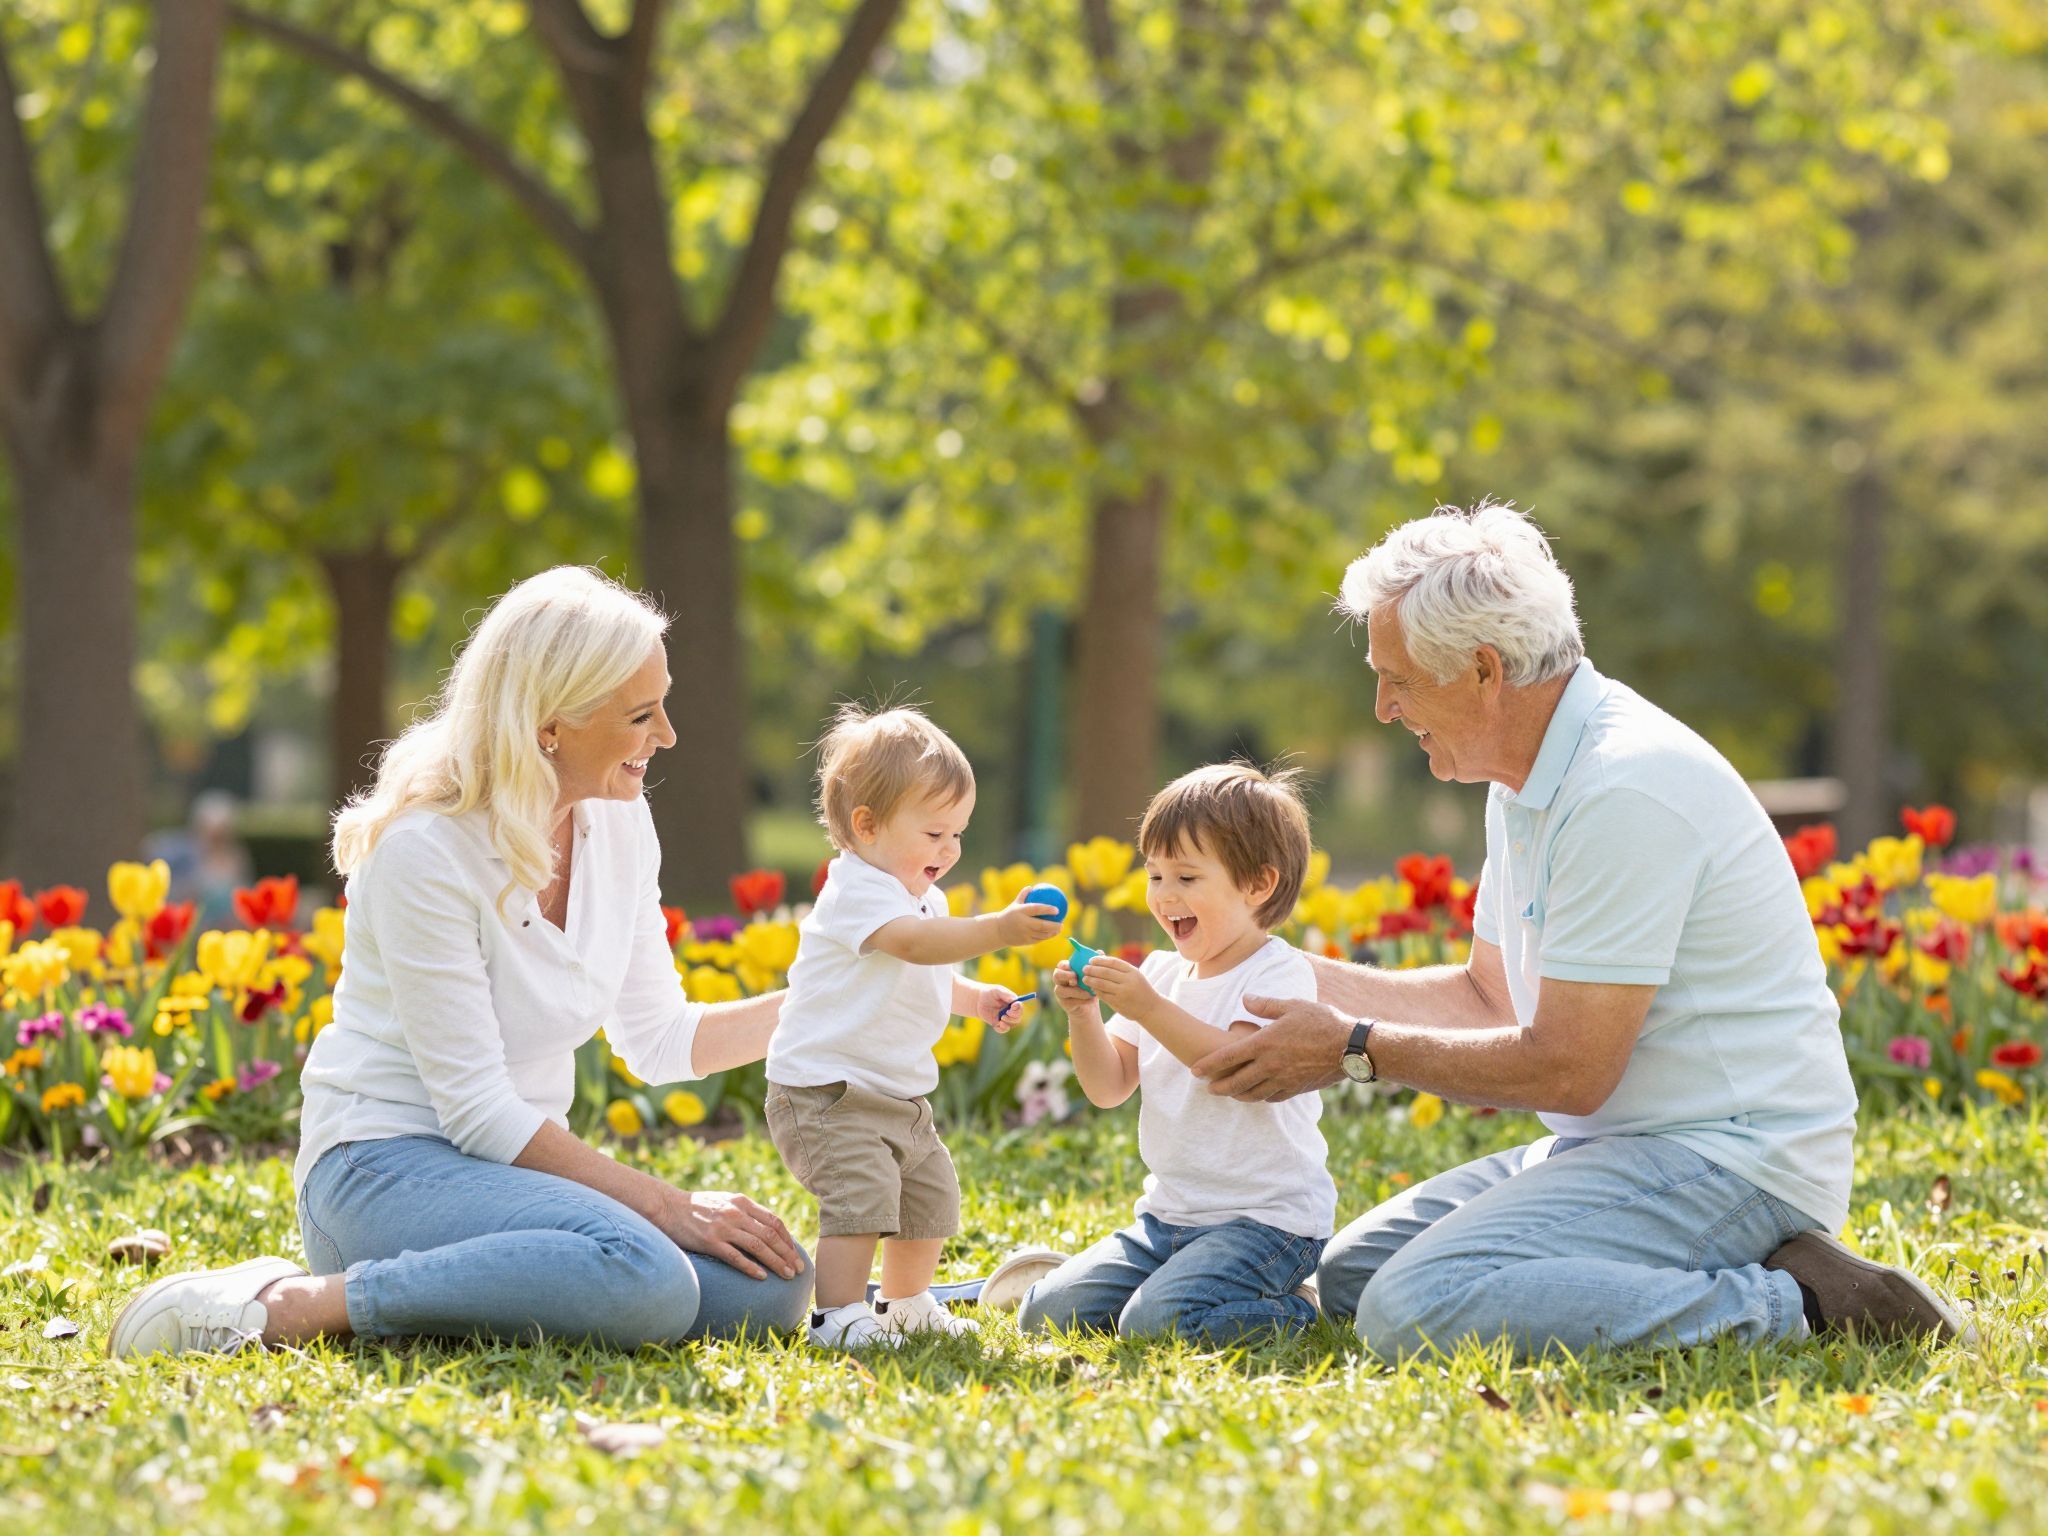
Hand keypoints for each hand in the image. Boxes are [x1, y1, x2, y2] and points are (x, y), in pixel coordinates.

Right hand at [652, 1188, 806, 1281]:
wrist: (668, 1206)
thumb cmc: (697, 1207)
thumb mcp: (725, 1201)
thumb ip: (744, 1211)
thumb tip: (765, 1227)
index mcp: (742, 1202)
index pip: (773, 1221)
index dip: (787, 1239)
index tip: (795, 1253)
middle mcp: (736, 1213)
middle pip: (770, 1235)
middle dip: (788, 1253)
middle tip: (799, 1269)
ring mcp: (724, 1227)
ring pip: (758, 1247)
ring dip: (776, 1262)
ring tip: (787, 1275)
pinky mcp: (711, 1241)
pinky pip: (736, 1257)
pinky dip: (751, 1267)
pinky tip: (762, 1277)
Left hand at [981, 984, 1025, 1031]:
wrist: (978, 1000)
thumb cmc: (989, 993)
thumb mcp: (997, 990)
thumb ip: (1006, 994)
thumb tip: (1015, 1000)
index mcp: (1012, 1002)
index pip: (1019, 1007)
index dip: (1018, 1009)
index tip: (1012, 1007)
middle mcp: (1011, 1011)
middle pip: (1018, 1018)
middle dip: (1013, 1017)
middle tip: (1005, 1014)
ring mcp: (1005, 1018)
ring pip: (1012, 1024)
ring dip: (1008, 1023)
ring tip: (1001, 1018)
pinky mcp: (998, 1023)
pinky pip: (1003, 1029)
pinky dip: (1002, 1029)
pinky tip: (998, 1024)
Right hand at [995, 900, 1064, 948]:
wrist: (998, 930)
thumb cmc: (1009, 914)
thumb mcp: (1015, 904)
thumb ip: (1023, 895)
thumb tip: (1032, 887)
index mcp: (1020, 912)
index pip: (1036, 909)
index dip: (1047, 909)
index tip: (1057, 909)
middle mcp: (1022, 923)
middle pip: (1041, 925)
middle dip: (1053, 925)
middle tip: (1061, 923)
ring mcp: (1024, 933)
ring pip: (1041, 934)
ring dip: (1052, 932)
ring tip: (1060, 929)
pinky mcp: (1025, 941)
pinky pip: (1038, 939)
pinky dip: (1046, 937)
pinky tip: (1052, 934)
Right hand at [1050, 961, 1096, 1016]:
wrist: (1090, 1006)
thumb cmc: (1091, 986)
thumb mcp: (1094, 975)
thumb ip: (1096, 964)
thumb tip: (1100, 952)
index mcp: (1067, 970)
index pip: (1061, 964)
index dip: (1066, 965)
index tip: (1073, 967)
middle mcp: (1061, 980)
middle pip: (1056, 975)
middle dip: (1066, 975)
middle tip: (1076, 979)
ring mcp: (1061, 992)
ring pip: (1061, 990)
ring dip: (1076, 991)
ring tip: (1089, 992)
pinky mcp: (1064, 1003)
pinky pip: (1069, 1001)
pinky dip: (1081, 1000)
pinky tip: (1090, 999)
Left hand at [1082, 955, 1156, 1021]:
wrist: (1151, 1008)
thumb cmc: (1140, 988)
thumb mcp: (1135, 975)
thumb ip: (1120, 968)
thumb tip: (1101, 957)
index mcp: (1133, 972)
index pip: (1113, 962)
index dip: (1100, 960)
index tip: (1091, 960)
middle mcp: (1128, 981)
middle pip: (1106, 972)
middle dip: (1093, 970)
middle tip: (1085, 968)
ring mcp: (1123, 993)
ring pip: (1102, 984)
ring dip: (1091, 980)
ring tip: (1085, 978)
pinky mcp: (1118, 1003)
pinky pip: (1103, 995)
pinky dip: (1096, 991)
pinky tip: (1092, 988)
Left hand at [1190, 994, 1351, 1101]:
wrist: (1350, 1047)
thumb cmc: (1321, 1022)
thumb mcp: (1292, 1006)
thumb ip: (1265, 1005)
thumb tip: (1245, 999)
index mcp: (1264, 1043)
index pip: (1228, 1057)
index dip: (1209, 1065)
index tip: (1195, 1071)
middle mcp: (1270, 1065)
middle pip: (1236, 1082)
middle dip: (1219, 1086)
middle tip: (1208, 1088)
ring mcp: (1283, 1079)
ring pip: (1253, 1093)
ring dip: (1238, 1094)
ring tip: (1230, 1093)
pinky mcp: (1297, 1088)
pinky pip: (1273, 1097)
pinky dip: (1262, 1097)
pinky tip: (1258, 1094)